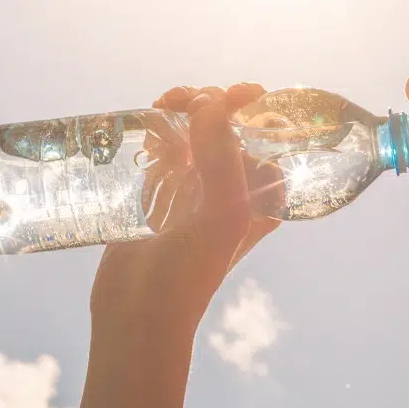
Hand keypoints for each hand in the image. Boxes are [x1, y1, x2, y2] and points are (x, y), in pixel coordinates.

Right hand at [89, 84, 282, 344]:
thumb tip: (211, 104)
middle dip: (214, 102)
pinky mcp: (160, 192)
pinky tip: (151, 123)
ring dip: (185, 109)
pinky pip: (166, 147)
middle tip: (188, 100)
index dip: (258, 109)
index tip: (238, 94)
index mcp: (260, 198)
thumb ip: (224, 159)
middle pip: (230, 127)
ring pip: (196, 132)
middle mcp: (231, 190)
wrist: (138, 313)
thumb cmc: (189, 273)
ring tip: (166, 104)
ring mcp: (194, 189)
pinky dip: (160, 129)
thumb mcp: (222, 216)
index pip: (270, 138)